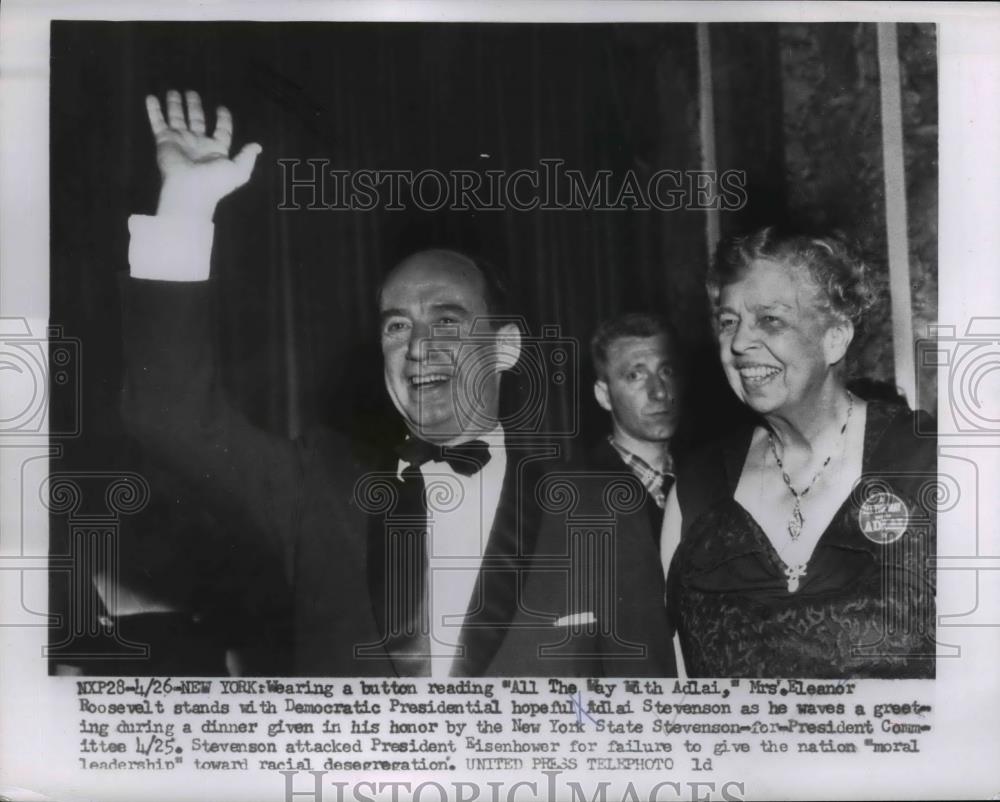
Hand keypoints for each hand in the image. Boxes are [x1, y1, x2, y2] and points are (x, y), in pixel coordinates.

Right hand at [147, 89, 261, 218]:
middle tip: (191, 92)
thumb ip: (247, 156)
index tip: (222, 108)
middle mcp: (198, 144)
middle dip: (194, 106)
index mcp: (216, 150)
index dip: (223, 120)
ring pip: (177, 118)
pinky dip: (153, 110)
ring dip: (175, 104)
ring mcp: (180, 141)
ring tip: (173, 91)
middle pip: (197, 120)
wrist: (190, 189)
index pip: (221, 131)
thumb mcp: (239, 170)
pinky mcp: (164, 140)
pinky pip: (158, 121)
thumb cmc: (215, 181)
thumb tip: (258, 146)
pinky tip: (151, 97)